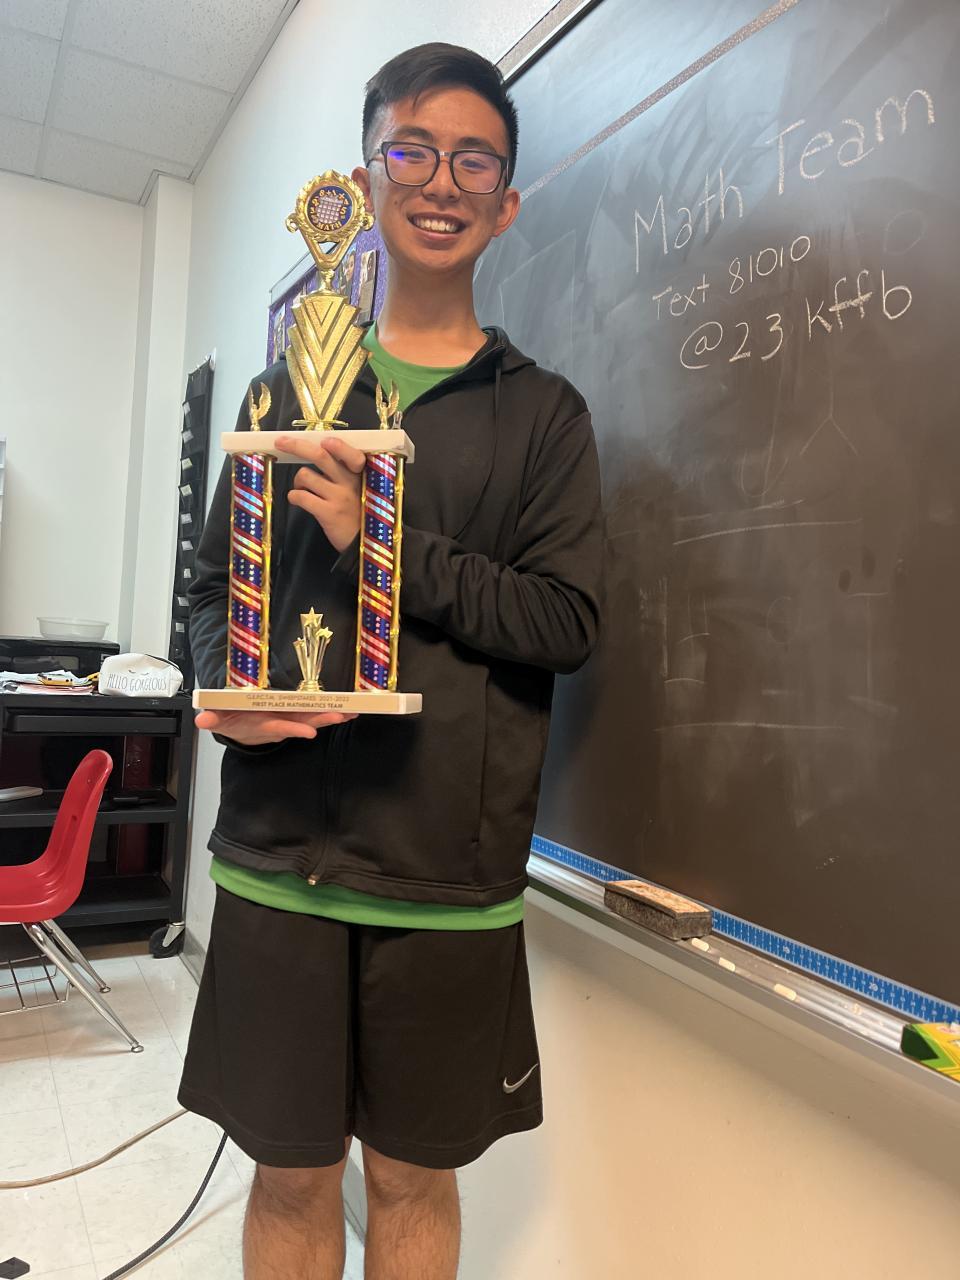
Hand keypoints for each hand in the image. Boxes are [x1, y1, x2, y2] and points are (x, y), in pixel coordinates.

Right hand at [195, 708, 355, 744]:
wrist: (238, 729)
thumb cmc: (231, 721)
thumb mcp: (218, 720)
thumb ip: (212, 719)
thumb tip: (202, 719)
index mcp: (262, 722)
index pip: (279, 726)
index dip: (293, 728)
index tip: (308, 731)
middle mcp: (279, 721)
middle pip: (302, 721)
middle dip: (321, 720)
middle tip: (339, 717)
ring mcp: (289, 718)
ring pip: (312, 717)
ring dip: (330, 717)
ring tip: (349, 714)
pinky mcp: (294, 715)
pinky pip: (314, 714)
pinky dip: (331, 714)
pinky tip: (349, 713)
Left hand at [277, 432, 366, 551]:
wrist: (365, 545)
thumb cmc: (358, 513)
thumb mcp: (359, 489)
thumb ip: (343, 472)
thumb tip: (317, 452)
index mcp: (359, 474)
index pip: (352, 454)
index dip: (338, 446)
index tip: (325, 441)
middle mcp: (350, 482)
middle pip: (321, 456)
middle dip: (297, 446)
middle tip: (281, 442)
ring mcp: (339, 498)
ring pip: (305, 475)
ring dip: (297, 481)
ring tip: (303, 489)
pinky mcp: (328, 513)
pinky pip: (301, 496)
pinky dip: (294, 496)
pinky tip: (299, 501)